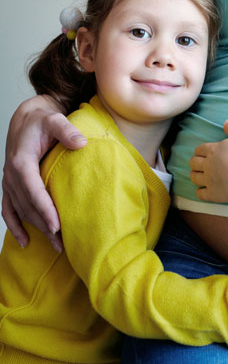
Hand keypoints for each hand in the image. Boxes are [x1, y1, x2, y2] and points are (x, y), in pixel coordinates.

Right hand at [2, 95, 86, 251]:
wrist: (27, 119)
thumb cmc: (43, 121)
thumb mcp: (55, 120)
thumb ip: (67, 130)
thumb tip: (81, 142)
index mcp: (22, 161)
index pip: (32, 189)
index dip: (43, 208)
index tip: (57, 225)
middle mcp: (12, 174)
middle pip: (27, 205)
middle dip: (44, 225)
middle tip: (63, 243)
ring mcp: (10, 182)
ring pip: (21, 211)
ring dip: (36, 229)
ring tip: (55, 246)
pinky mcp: (11, 186)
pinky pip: (8, 209)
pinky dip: (15, 226)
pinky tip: (25, 242)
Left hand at [190, 120, 227, 202]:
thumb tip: (227, 121)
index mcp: (213, 151)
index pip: (200, 149)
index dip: (199, 150)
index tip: (202, 152)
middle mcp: (207, 165)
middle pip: (193, 163)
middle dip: (194, 162)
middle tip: (198, 163)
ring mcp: (208, 180)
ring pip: (195, 177)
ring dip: (194, 176)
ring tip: (197, 176)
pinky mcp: (212, 193)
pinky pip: (201, 194)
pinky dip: (200, 192)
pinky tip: (201, 191)